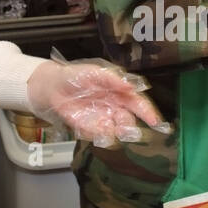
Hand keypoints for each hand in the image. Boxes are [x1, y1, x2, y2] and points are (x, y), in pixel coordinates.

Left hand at [27, 59, 169, 148]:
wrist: (53, 86)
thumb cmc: (76, 76)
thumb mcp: (96, 72)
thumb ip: (114, 79)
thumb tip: (131, 87)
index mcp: (119, 93)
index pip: (138, 104)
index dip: (148, 112)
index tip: (155, 121)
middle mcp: (114, 108)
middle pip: (128, 121)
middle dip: (129, 126)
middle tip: (125, 128)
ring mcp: (102, 119)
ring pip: (115, 130)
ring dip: (114, 132)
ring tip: (108, 128)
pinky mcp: (88, 128)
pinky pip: (98, 135)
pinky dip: (98, 134)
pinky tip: (93, 127)